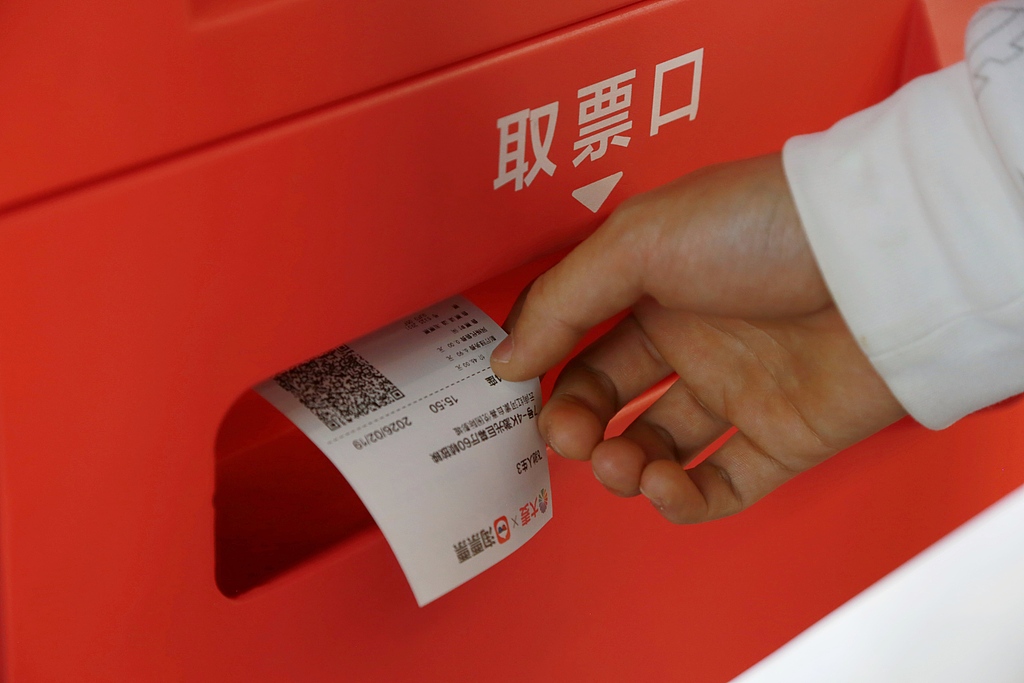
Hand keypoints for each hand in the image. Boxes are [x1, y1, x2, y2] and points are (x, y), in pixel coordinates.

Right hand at [490, 154, 905, 522]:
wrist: (877, 263)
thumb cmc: (763, 228)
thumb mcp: (638, 241)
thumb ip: (562, 300)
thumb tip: (503, 359)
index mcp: (652, 284)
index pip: (577, 336)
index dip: (543, 367)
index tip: (517, 386)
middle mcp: (691, 338)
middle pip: (607, 399)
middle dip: (575, 424)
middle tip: (569, 435)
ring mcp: (734, 391)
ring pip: (653, 450)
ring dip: (621, 468)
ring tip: (620, 463)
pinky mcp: (778, 440)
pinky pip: (718, 488)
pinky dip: (682, 501)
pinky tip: (664, 484)